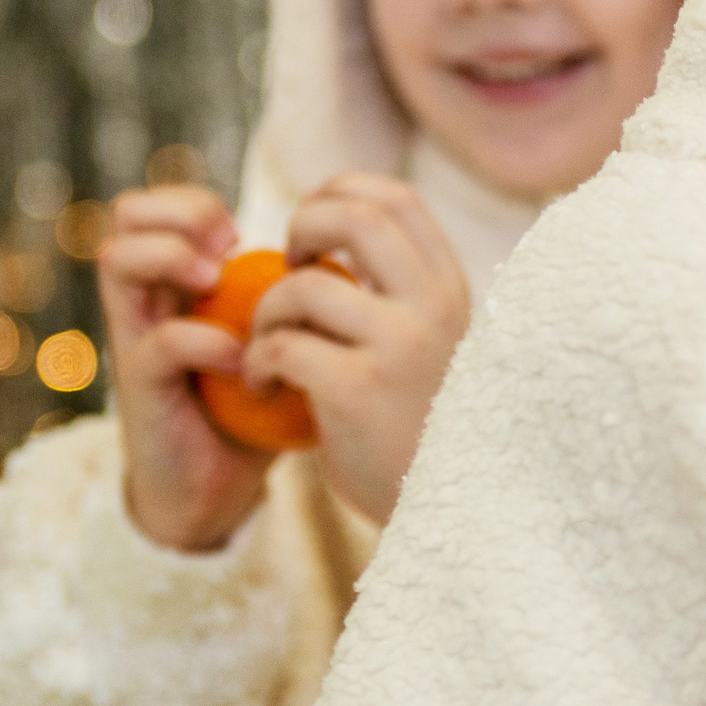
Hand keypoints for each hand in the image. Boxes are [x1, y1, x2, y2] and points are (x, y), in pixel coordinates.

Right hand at [99, 185, 274, 552]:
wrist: (216, 490)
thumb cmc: (255, 408)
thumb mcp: (277, 340)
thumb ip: (298, 299)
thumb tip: (366, 258)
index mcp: (175, 284)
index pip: (159, 206)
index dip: (197, 202)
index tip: (248, 234)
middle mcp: (147, 303)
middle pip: (126, 213)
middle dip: (180, 214)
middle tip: (228, 245)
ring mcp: (137, 340)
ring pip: (118, 261)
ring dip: (173, 259)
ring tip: (218, 281)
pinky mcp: (141, 387)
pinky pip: (161, 343)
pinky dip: (207, 341)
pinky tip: (243, 361)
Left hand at [244, 173, 469, 523]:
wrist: (444, 511)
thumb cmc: (419, 427)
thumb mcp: (429, 343)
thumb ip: (397, 292)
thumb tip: (333, 224)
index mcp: (450, 289)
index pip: (396, 198)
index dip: (341, 194)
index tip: (312, 232)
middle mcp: (432, 307)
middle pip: (353, 216)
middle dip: (301, 228)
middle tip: (285, 268)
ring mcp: (398, 346)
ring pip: (303, 286)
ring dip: (265, 311)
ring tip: (264, 347)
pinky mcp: (357, 389)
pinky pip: (281, 345)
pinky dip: (256, 360)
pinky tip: (260, 385)